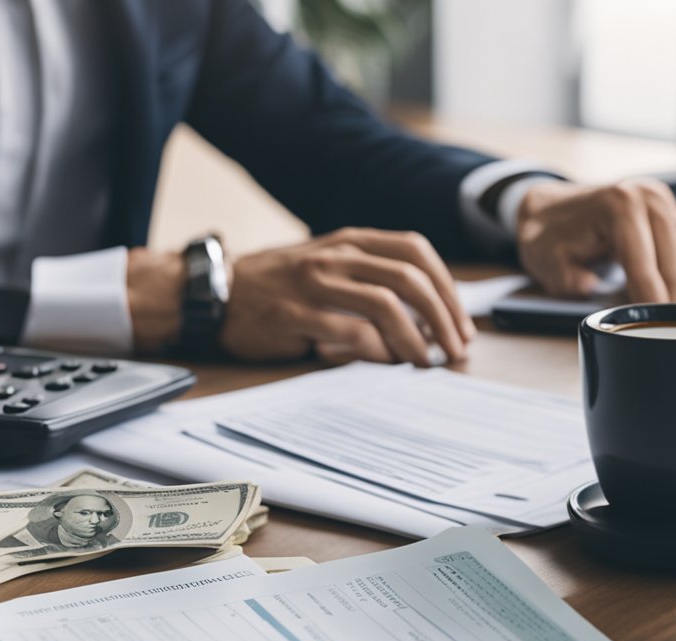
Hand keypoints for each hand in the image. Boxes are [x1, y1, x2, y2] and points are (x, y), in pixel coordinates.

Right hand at [218, 228, 474, 364]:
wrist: (215, 294)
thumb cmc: (277, 287)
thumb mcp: (326, 266)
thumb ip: (368, 278)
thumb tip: (426, 315)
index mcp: (349, 240)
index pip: (415, 251)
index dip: (447, 287)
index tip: (460, 321)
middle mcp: (335, 256)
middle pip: (409, 278)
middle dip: (443, 317)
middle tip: (456, 348)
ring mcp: (313, 283)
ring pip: (386, 304)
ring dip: (417, 337)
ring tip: (427, 362)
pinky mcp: (293, 315)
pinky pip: (349, 332)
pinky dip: (378, 350)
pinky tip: (388, 364)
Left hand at [515, 179, 675, 303]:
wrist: (548, 207)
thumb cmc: (547, 236)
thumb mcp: (546, 260)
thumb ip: (570, 279)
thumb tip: (596, 293)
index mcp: (617, 206)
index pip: (643, 263)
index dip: (652, 300)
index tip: (659, 329)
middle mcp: (647, 197)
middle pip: (673, 259)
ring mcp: (663, 201)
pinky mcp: (671, 210)